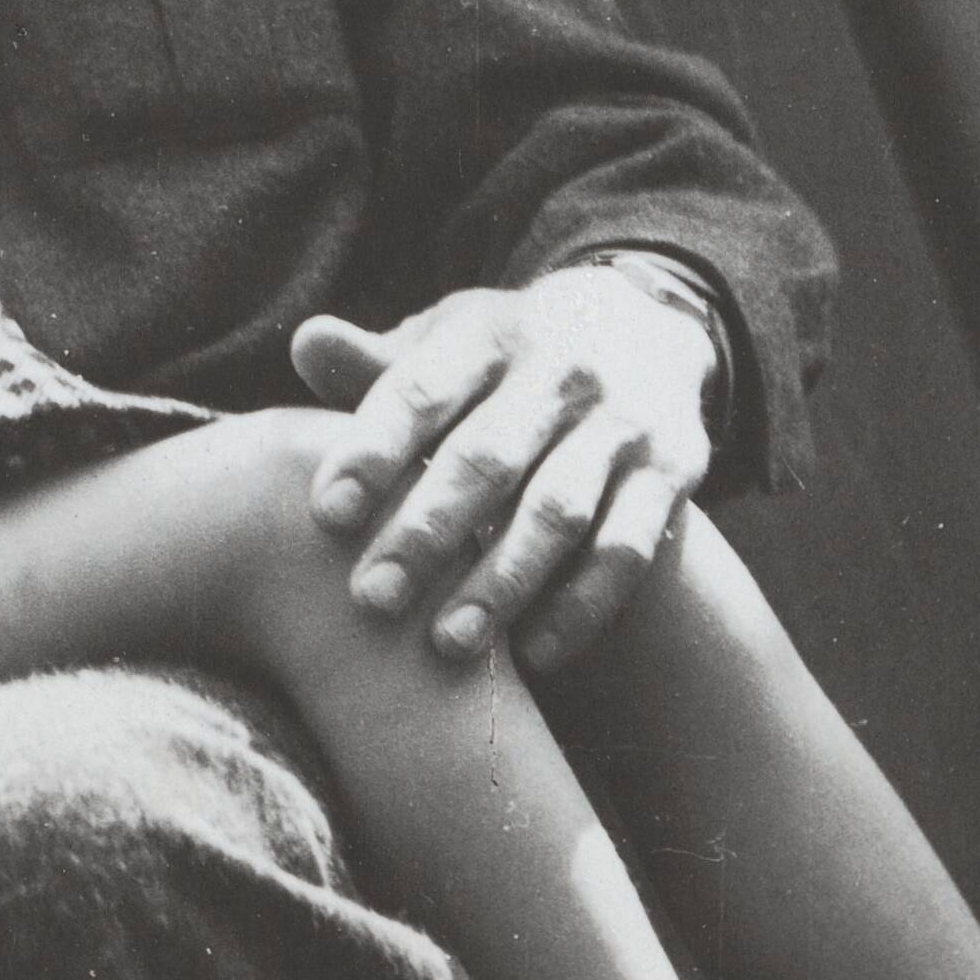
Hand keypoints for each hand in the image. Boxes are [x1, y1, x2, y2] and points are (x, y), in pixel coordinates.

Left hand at [288, 272, 715, 675]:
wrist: (647, 324)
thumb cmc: (509, 358)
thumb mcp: (452, 341)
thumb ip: (378, 365)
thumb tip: (305, 343)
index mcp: (492, 333)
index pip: (424, 390)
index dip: (374, 451)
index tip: (326, 515)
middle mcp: (562, 371)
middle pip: (488, 456)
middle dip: (427, 531)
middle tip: (372, 599)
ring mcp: (623, 422)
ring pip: (558, 510)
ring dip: (501, 581)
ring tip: (446, 644)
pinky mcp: (674, 470)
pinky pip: (626, 548)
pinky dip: (581, 605)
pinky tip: (532, 655)